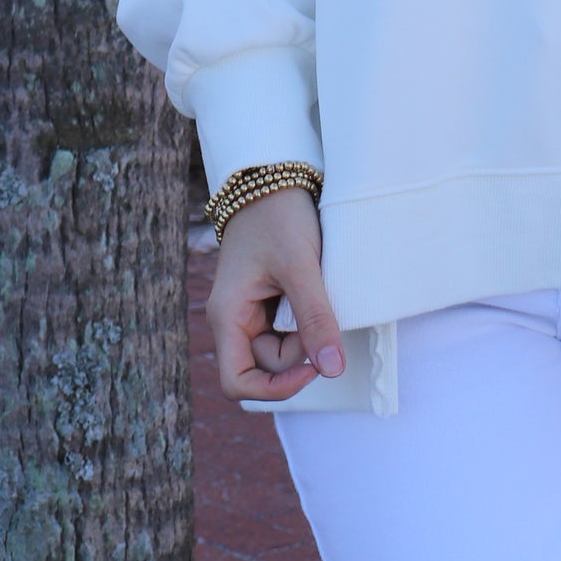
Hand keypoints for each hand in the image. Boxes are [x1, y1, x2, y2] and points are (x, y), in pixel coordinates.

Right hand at [204, 188, 346, 403]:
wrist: (273, 173)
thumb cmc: (279, 215)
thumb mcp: (300, 266)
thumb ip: (315, 318)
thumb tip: (332, 369)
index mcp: (228, 315)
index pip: (239, 382)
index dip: (275, 387)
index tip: (312, 366)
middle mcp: (232, 318)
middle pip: (263, 367)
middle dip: (297, 358)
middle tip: (327, 327)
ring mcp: (247, 309)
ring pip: (276, 350)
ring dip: (303, 341)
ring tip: (323, 306)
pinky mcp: (263, 299)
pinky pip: (283, 330)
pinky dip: (303, 326)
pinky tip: (318, 305)